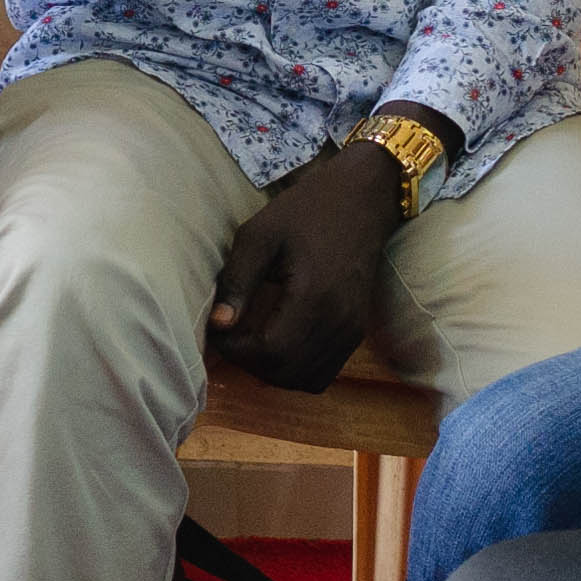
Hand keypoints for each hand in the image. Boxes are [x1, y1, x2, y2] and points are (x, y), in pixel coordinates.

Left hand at [206, 141, 402, 391]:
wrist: (363, 199)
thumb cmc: (307, 210)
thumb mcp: (260, 235)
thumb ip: (237, 281)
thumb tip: (218, 324)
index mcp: (314, 297)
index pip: (268, 352)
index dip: (236, 350)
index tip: (219, 328)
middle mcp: (339, 322)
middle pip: (285, 373)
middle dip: (250, 362)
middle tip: (232, 334)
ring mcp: (352, 330)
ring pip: (305, 380)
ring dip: (272, 370)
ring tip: (253, 339)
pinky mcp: (356, 332)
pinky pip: (323, 373)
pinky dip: (296, 369)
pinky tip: (279, 341)